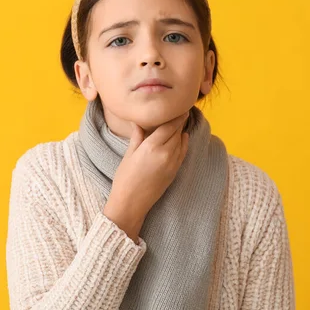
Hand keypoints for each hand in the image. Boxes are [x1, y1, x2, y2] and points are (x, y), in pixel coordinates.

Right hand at [103, 111, 189, 241]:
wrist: (131, 203)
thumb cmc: (125, 179)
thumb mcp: (129, 154)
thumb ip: (137, 136)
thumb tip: (138, 122)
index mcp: (151, 147)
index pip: (169, 125)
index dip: (176, 115)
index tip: (180, 106)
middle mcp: (165, 153)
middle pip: (177, 131)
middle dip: (180, 121)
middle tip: (181, 110)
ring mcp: (172, 164)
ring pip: (181, 141)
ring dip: (181, 131)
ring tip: (180, 122)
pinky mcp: (174, 172)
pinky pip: (183, 153)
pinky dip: (184, 143)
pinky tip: (182, 137)